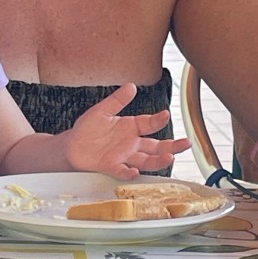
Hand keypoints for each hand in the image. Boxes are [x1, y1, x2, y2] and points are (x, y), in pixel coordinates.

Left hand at [63, 83, 191, 177]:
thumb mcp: (102, 110)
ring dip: (158, 161)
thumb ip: (118, 100)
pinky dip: (129, 172)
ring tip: (169, 158)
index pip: (149, 124)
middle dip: (172, 146)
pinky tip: (135, 171)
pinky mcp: (111, 166)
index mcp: (130, 128)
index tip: (166, 114)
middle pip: (156, 147)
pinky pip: (122, 171)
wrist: (71, 146)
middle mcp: (131, 144)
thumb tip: (132, 86)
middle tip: (186, 143)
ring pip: (146, 161)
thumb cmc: (88, 129)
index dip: (158, 120)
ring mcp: (123, 157)